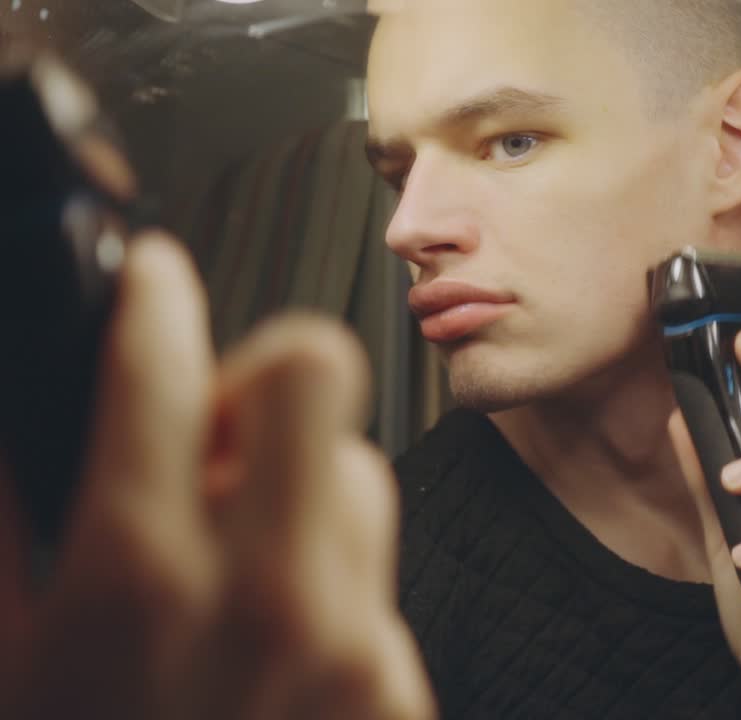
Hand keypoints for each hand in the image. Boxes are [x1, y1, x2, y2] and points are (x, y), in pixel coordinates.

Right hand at [0, 234, 435, 718]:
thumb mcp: (3, 662)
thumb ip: (8, 532)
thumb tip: (19, 432)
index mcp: (129, 580)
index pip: (159, 366)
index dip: (149, 301)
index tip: (150, 280)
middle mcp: (259, 595)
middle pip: (314, 368)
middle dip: (264, 379)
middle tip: (221, 434)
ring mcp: (346, 639)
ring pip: (360, 470)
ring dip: (300, 492)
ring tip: (237, 566)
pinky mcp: (396, 686)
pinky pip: (375, 575)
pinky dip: (327, 581)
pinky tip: (274, 646)